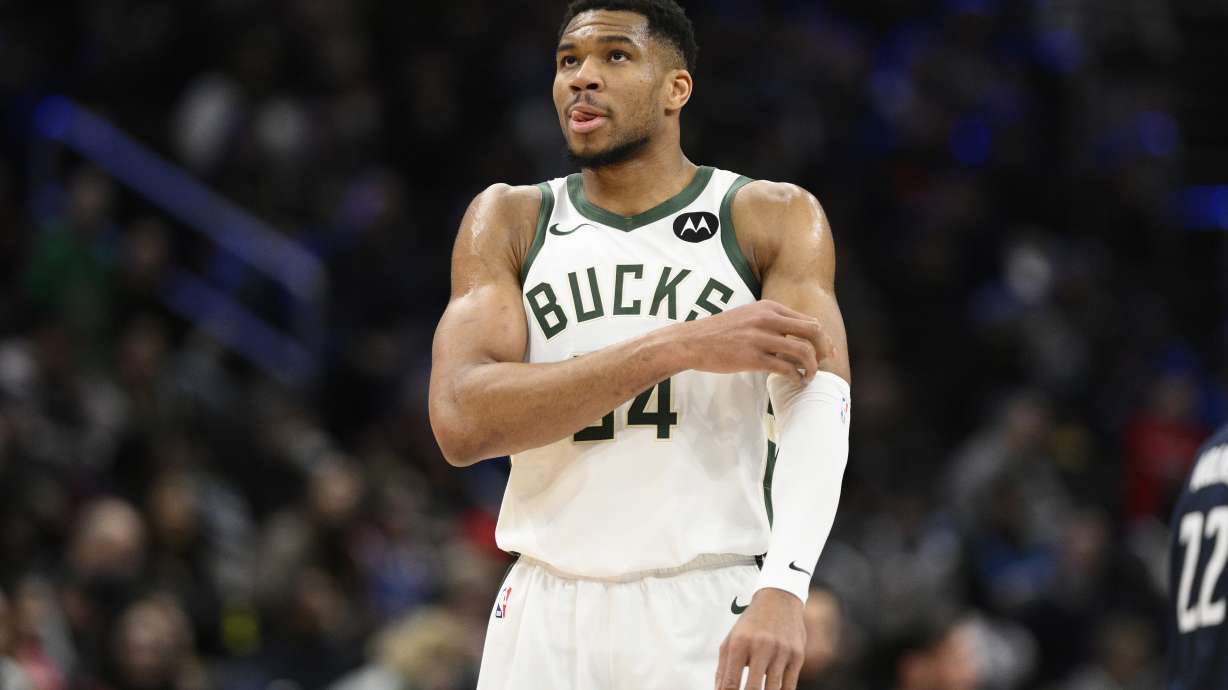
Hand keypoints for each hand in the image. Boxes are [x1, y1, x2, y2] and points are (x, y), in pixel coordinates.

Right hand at [670, 300, 834, 382]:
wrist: (692, 341)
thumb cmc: (719, 332)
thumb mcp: (748, 317)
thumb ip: (771, 322)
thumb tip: (795, 337)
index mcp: (768, 307)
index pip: (807, 320)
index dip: (821, 337)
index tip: (825, 351)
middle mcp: (767, 319)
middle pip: (812, 332)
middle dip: (823, 350)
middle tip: (824, 363)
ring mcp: (760, 338)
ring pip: (803, 351)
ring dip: (812, 367)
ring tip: (809, 376)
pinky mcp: (753, 357)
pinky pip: (785, 368)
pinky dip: (796, 376)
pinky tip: (796, 381)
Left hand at [715, 588, 805, 689]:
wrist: (779, 599)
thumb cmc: (751, 625)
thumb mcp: (731, 640)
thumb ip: (723, 668)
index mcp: (740, 643)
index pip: (731, 682)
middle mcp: (761, 646)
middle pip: (753, 689)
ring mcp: (782, 651)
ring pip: (773, 689)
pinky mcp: (798, 655)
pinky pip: (789, 686)